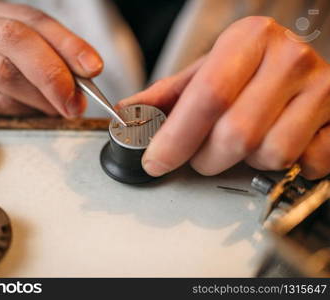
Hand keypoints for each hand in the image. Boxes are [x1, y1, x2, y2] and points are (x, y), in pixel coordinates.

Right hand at [0, 0, 102, 116]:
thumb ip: (52, 68)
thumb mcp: (26, 64)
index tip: (92, 67)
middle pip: (16, 38)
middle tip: (75, 100)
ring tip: (57, 109)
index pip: (35, 20)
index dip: (68, 44)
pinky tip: (32, 112)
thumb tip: (81, 90)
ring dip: (41, 95)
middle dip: (54, 72)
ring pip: (3, 70)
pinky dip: (21, 108)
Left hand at [117, 17, 329, 179]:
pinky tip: (275, 144)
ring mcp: (321, 88)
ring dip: (245, 162)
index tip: (156, 161)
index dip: (177, 138)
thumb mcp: (205, 70)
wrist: (298, 60)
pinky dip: (283, 166)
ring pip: (270, 154)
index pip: (208, 96)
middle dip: (206, 158)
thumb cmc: (249, 67)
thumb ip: (168, 94)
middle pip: (236, 134)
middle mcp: (289, 58)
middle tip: (200, 154)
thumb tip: (129, 114)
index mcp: (249, 39)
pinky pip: (305, 163)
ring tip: (242, 143)